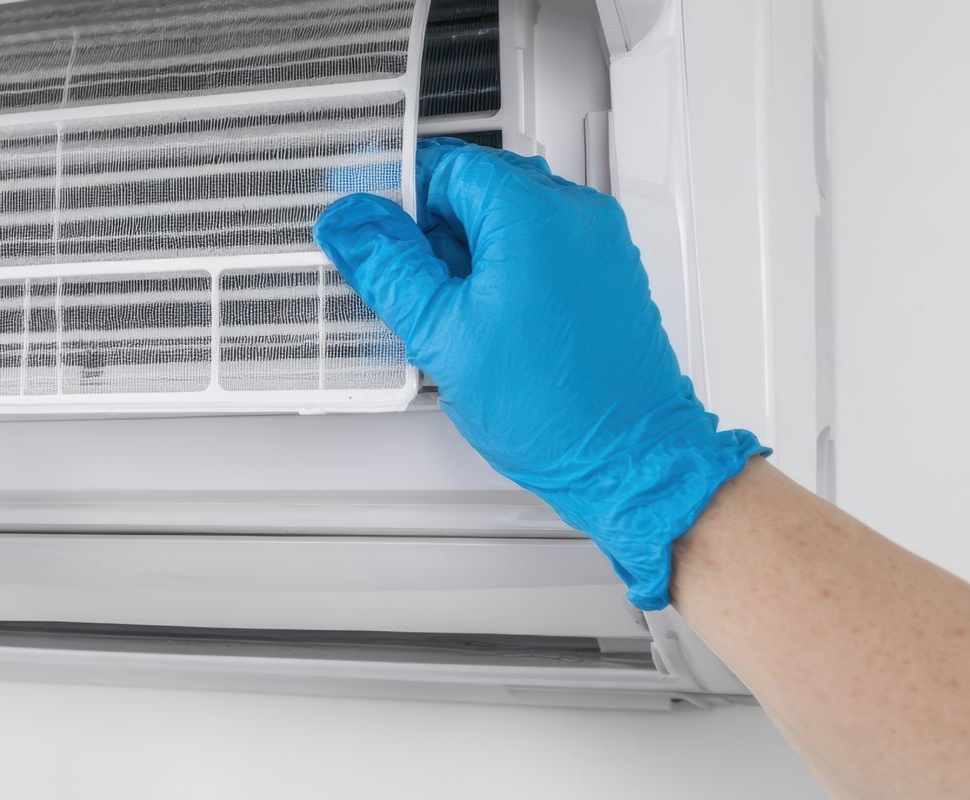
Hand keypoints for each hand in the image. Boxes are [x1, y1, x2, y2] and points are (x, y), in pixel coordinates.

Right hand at [313, 138, 766, 608]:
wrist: (629, 456)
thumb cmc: (553, 407)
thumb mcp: (440, 333)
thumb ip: (387, 268)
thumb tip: (349, 225)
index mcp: (531, 213)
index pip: (447, 165)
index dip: (399, 195)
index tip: (372, 229)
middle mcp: (574, 214)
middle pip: (479, 186)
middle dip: (431, 227)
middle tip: (400, 278)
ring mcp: (597, 242)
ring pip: (509, 217)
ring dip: (466, 250)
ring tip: (442, 309)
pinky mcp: (606, 272)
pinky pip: (542, 244)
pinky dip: (503, 267)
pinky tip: (481, 318)